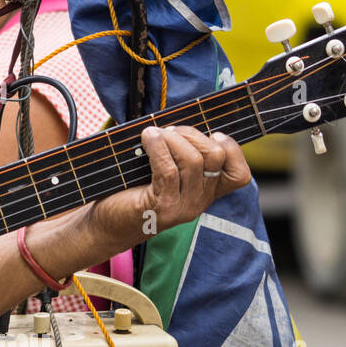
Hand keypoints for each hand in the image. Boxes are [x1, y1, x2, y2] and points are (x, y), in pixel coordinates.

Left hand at [91, 125, 249, 247]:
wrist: (106, 223)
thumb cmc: (131, 189)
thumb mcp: (163, 171)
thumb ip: (180, 153)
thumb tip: (179, 123)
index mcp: (206, 192)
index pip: (239, 174)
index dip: (230, 147)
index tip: (208, 134)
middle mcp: (200, 201)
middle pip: (216, 157)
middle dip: (191, 134)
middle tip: (167, 132)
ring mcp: (183, 206)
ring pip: (194, 160)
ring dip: (172, 138)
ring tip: (153, 135)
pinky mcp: (163, 206)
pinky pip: (169, 170)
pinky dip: (158, 147)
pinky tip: (147, 139)